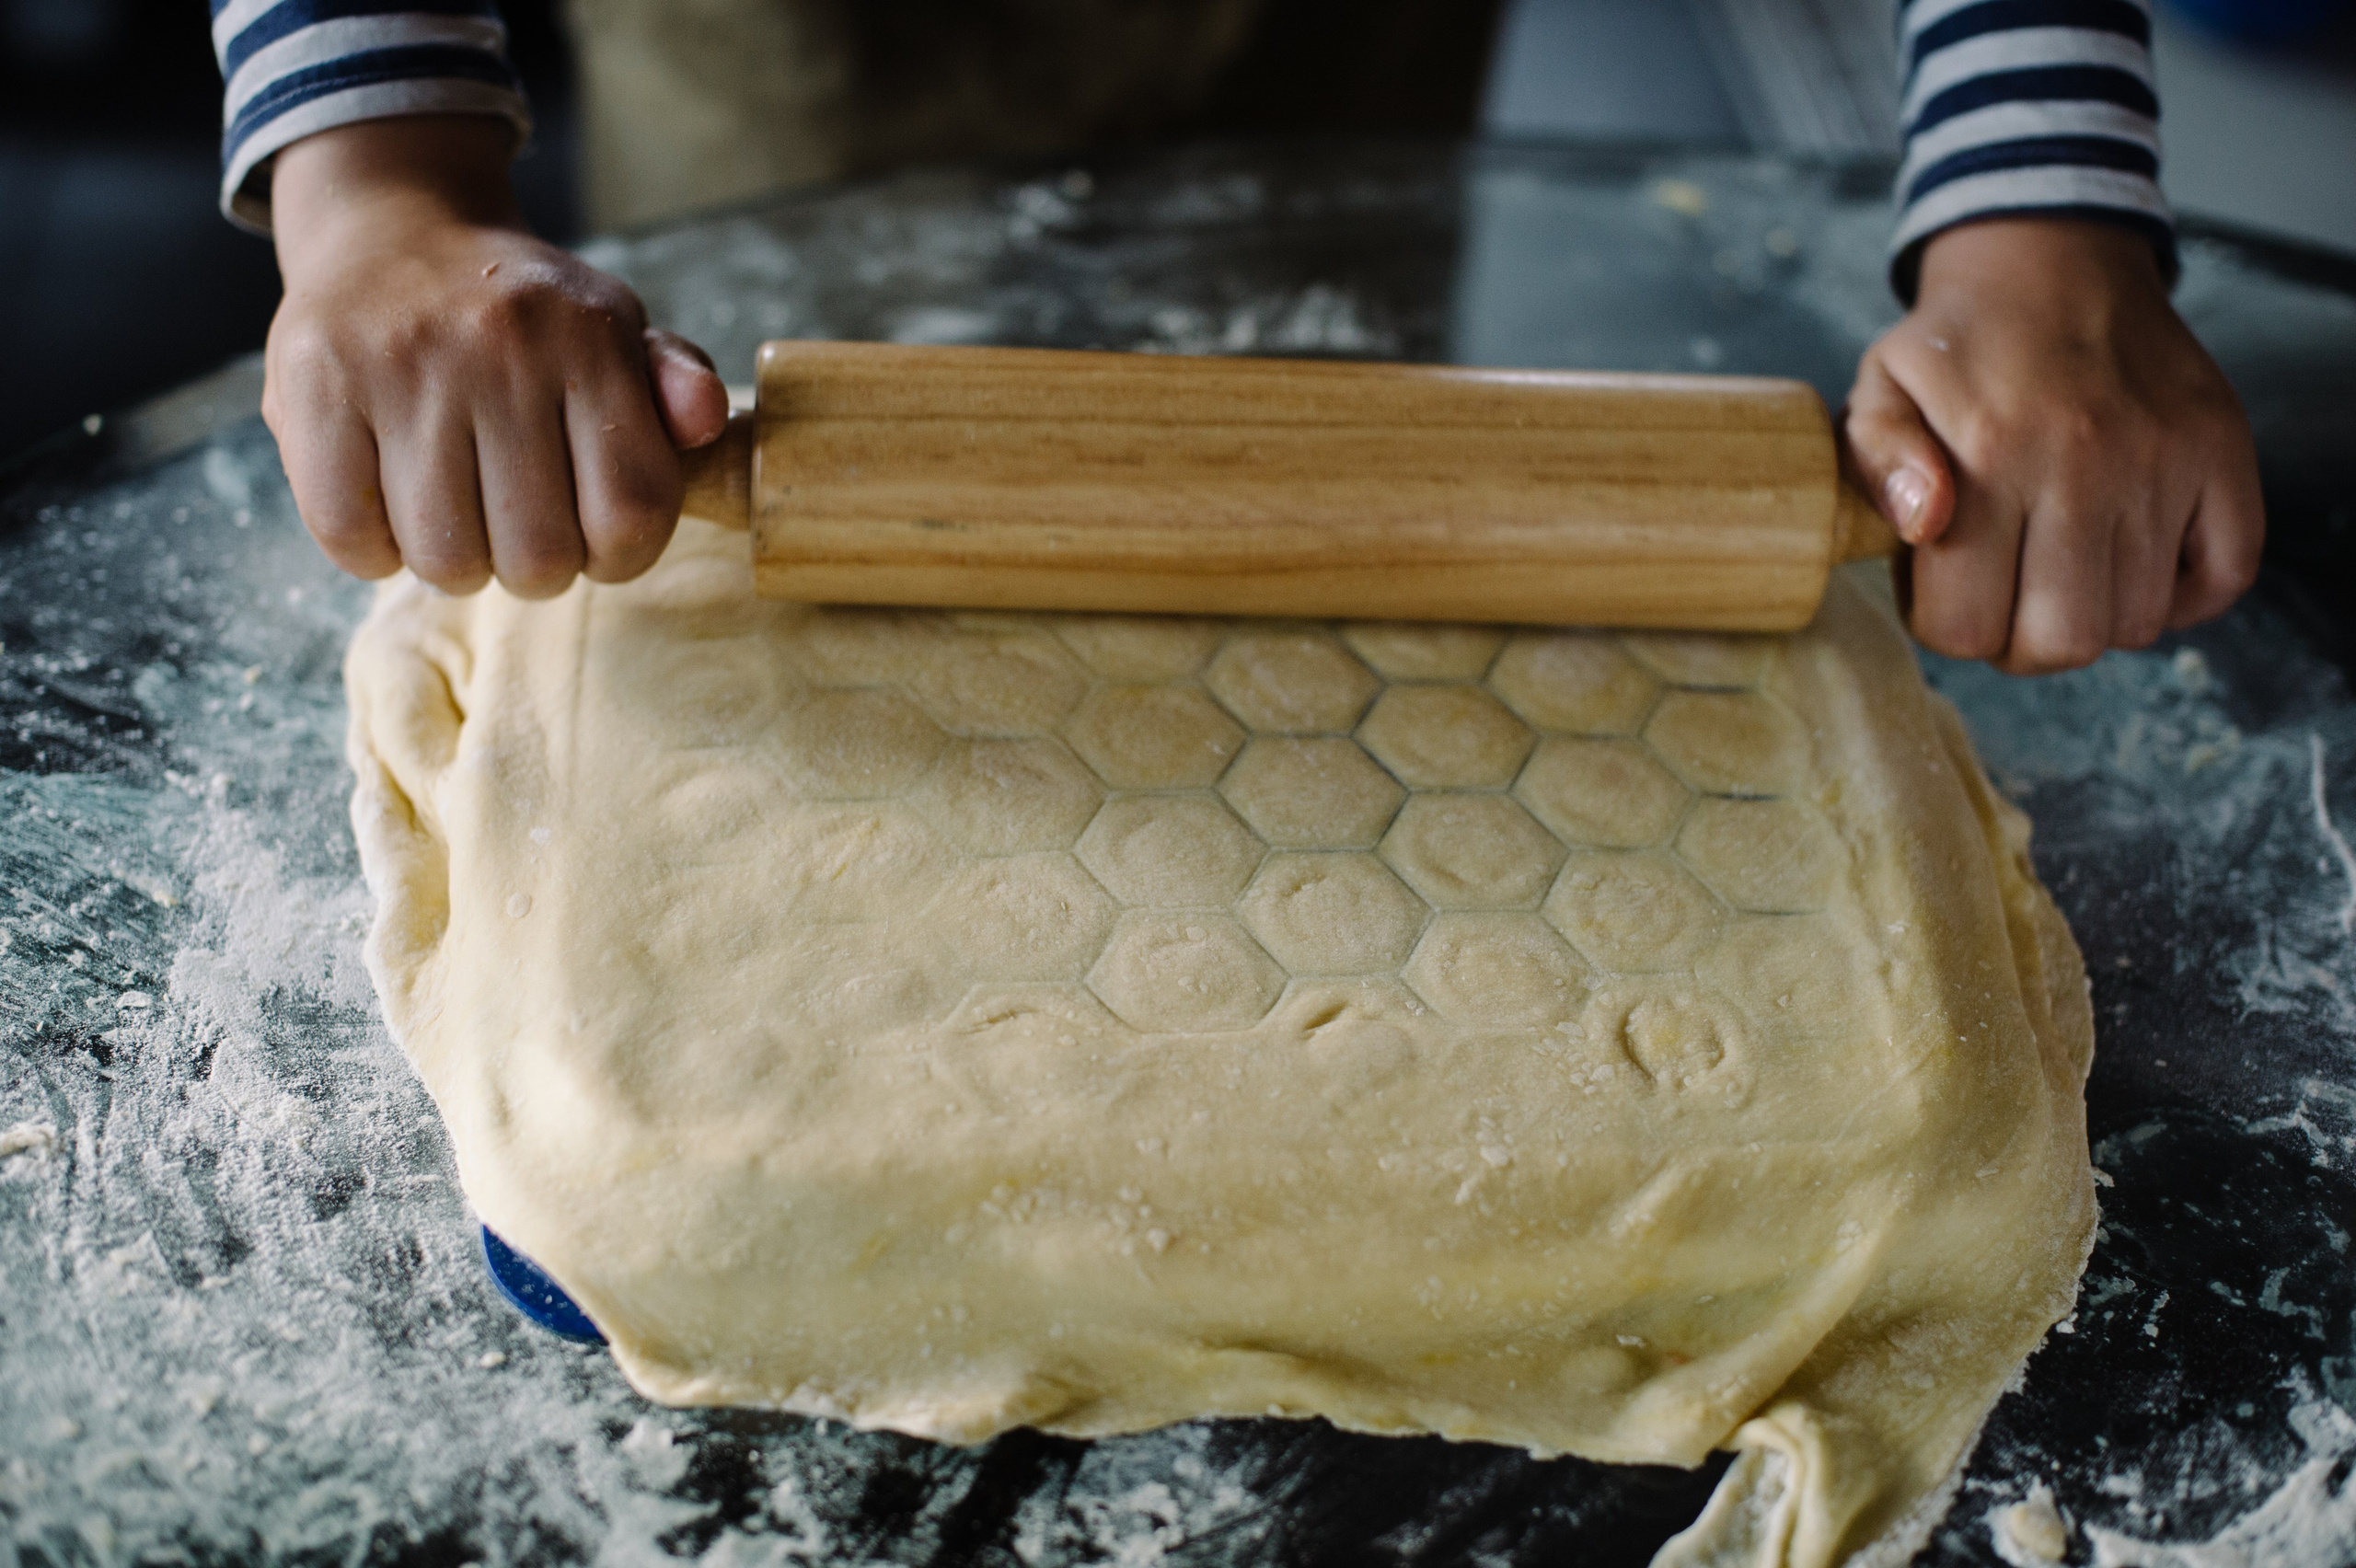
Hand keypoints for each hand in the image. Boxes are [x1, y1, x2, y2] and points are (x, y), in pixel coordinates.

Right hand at [262, 116, 730, 597]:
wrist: (394, 228)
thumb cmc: (523, 315)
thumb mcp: (615, 330)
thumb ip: (672, 382)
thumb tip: (705, 418)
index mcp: (587, 337)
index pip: (633, 512)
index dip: (621, 558)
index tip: (596, 540)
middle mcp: (497, 346)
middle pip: (539, 556)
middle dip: (536, 568)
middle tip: (518, 526)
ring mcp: (399, 365)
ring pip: (446, 560)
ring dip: (455, 563)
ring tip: (456, 512)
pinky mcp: (311, 385)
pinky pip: (351, 537)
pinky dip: (373, 550)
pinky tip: (390, 505)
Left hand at [1841, 218, 2262, 673]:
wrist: (2054, 259)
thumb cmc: (1957, 345)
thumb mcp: (1879, 391)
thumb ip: (1877, 463)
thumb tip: (1927, 525)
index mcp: (1992, 452)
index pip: (1967, 625)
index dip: (1944, 625)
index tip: (1943, 589)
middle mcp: (2087, 461)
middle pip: (2062, 642)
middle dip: (2016, 642)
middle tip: (2002, 595)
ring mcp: (2166, 461)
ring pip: (2137, 623)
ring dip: (2091, 617)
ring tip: (2056, 565)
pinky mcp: (2223, 453)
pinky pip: (2224, 577)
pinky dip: (2180, 595)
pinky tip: (2130, 562)